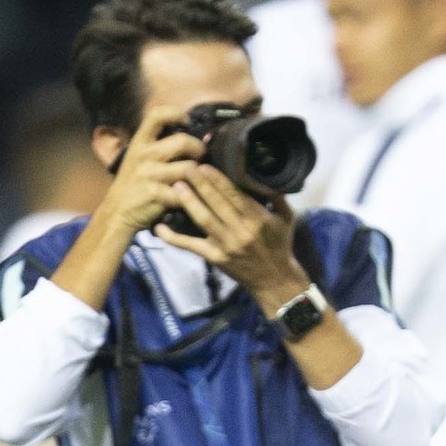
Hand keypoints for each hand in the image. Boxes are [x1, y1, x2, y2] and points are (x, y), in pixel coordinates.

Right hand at [97, 104, 201, 239]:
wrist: (117, 212)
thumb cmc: (133, 183)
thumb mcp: (137, 158)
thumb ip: (156, 146)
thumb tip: (184, 133)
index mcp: (139, 143)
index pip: (156, 115)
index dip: (175, 113)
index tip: (186, 120)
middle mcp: (144, 155)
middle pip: (183, 141)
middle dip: (199, 148)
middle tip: (202, 155)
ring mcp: (149, 175)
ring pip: (188, 168)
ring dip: (199, 174)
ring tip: (200, 178)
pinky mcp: (155, 194)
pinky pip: (184, 192)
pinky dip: (192, 196)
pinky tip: (192, 197)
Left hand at [161, 161, 310, 305]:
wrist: (275, 281)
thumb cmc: (280, 245)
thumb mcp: (286, 218)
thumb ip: (277, 196)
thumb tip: (262, 173)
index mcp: (257, 219)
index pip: (235, 195)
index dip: (218, 179)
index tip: (204, 165)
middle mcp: (241, 231)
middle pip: (217, 203)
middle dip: (200, 184)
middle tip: (186, 167)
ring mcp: (226, 245)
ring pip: (204, 220)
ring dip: (189, 202)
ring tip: (176, 186)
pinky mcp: (215, 258)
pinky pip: (191, 246)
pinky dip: (174, 237)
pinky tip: (159, 227)